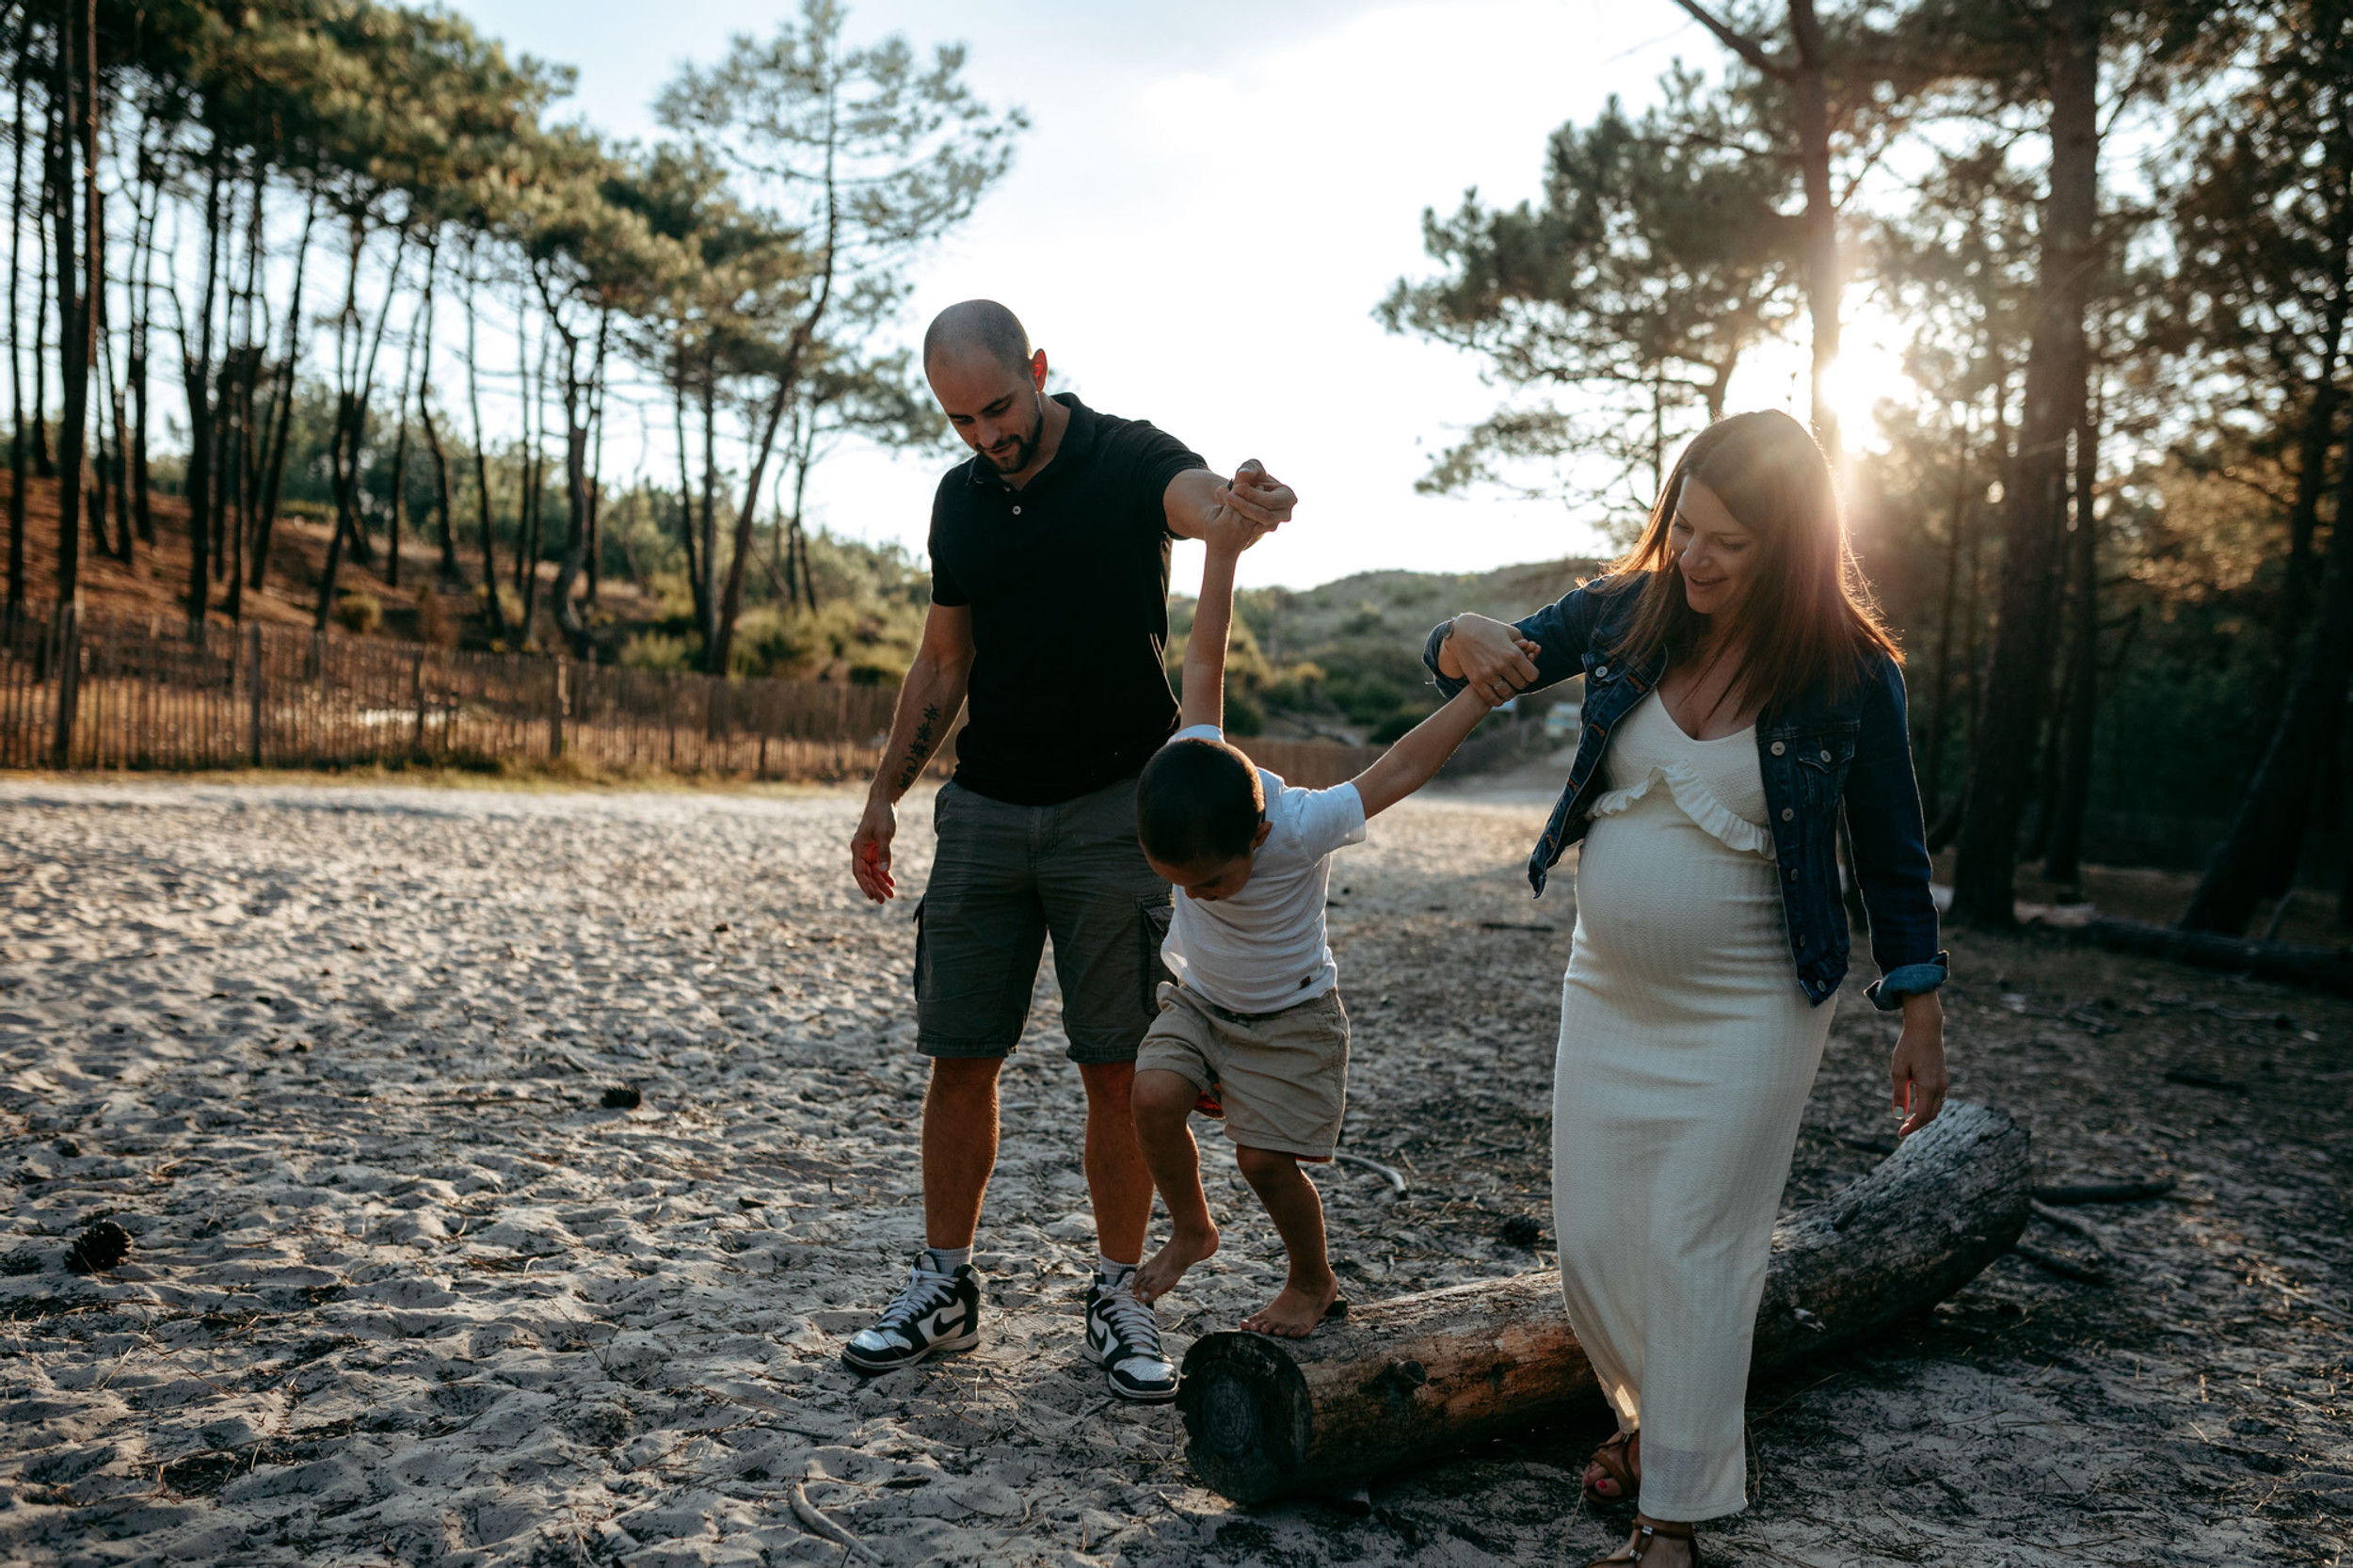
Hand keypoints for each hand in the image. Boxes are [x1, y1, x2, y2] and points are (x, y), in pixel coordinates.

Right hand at [851, 793, 897, 902]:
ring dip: (881, 883)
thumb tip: (884, 871)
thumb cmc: (882, 815)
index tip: (872, 896)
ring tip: (891, 896)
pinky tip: (892, 883)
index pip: (859, 872)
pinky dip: (885, 874)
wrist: (884, 801)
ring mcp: (868, 851)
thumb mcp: (884, 834)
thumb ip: (885, 852)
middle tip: (883, 901)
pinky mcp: (876, 848)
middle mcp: (861, 851)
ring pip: (873, 872)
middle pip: (866, 875)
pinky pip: (879, 865)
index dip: (865, 885)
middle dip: (875, 888)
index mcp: (858, 848)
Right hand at [1199, 466, 1275, 557]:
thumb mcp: (1210, 519)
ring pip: (1258, 509)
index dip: (1239, 486)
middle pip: (1249, 501)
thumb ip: (1218, 506)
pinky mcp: (1255, 531)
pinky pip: (1263, 519)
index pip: (1236, 497)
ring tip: (1264, 487)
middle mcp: (1240, 521)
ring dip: (1261, 498)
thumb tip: (1225, 492)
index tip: (1241, 476)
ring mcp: (1249, 527)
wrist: (1223, 553)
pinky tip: (1268, 502)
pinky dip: (1265, 509)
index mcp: (1227, 517)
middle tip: (1258, 480)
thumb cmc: (1213, 534)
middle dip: (1253, 490)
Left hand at [1220, 458, 1295, 534]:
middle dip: (1245, 506)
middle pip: (1265, 515)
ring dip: (1240, 514)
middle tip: (1228, 496)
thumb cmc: (1252, 475)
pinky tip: (1226, 510)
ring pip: (1257, 526)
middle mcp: (1285, 514)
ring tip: (1226, 500)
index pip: (1270, 501)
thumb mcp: (1251, 467)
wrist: (1247, 490)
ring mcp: (1274, 525)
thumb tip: (1245, 473)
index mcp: (1288, 497)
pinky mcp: (1263, 532)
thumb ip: (1249, 468)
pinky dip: (1237, 521)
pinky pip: (1249, 531)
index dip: (1253, 495)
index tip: (1236, 488)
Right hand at [1443, 613, 1541, 703]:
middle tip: (1516, 679)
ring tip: (1508, 688)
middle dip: (1521, 683)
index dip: (1531, 675)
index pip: (1532, 675)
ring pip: (1507, 693)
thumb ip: (1523, 644)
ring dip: (1510, 693)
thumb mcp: (1510, 631)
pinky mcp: (1476, 680)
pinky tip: (1499, 696)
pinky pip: (1491, 698)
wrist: (1462, 633)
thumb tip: (1531, 653)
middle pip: (1521, 685)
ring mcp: (1488, 674)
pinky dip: (1497, 700)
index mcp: (1513, 653)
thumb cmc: (1489, 630)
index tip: (1527, 672)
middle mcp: (1502, 665)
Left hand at [1890, 991, 1946, 1136]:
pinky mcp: (1943, 1077)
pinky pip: (1938, 1099)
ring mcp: (1943, 1082)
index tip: (1900, 1134)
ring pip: (1936, 1108)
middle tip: (1902, 1129)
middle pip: (1931, 1115)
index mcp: (1929, 1087)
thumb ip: (1899, 1094)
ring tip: (1908, 1120)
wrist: (1926, 1029)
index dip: (1912, 1127)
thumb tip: (1898, 1115)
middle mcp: (1940, 1087)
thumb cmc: (1909, 1048)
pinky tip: (1917, 1106)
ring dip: (1924, 1116)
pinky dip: (1929, 1107)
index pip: (1923, 1116)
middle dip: (1917, 1124)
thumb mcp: (1898, 1071)